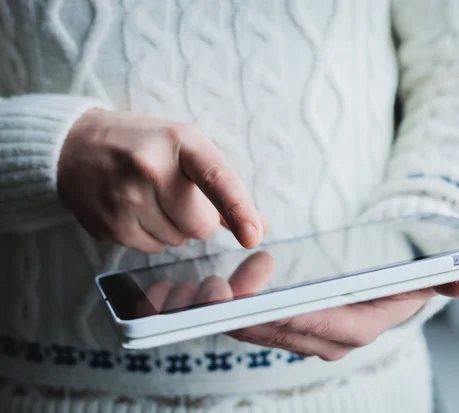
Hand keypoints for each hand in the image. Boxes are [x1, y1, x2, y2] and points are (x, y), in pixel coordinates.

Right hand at [58, 109, 264, 252]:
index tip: (253, 236)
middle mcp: (150, 168)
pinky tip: (135, 209)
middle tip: (176, 195)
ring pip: (178, 240)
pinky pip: (152, 249)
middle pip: (201, 226)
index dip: (239, 210)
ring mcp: (125, 198)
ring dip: (173, 227)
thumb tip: (259, 225)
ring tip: (150, 197)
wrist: (76, 145)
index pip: (216, 179)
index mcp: (179, 141)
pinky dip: (151, 235)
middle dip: (198, 218)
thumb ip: (224, 188)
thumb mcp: (187, 149)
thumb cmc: (144, 145)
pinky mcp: (108, 224)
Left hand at [135, 250, 458, 360]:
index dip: (284, 313)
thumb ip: (441, 277)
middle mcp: (326, 339)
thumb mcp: (420, 272)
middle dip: (240, 311)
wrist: (381, 280)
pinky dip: (220, 309)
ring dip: (221, 312)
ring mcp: (300, 335)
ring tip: (188, 290)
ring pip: (254, 328)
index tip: (249, 293)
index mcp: (358, 327)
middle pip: (277, 329)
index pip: (318, 324)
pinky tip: (193, 291)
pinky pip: (245, 321)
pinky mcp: (280, 325)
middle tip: (205, 288)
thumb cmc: (395, 271)